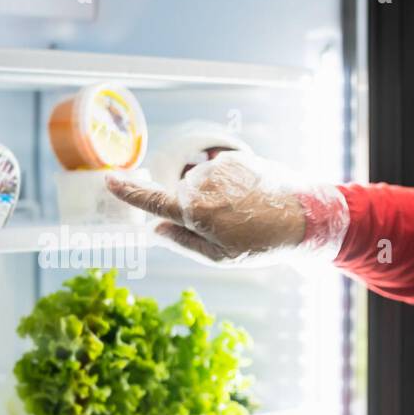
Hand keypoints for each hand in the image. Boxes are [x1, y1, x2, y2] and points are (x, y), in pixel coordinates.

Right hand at [105, 151, 347, 265]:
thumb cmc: (262, 244)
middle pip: (181, 195)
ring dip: (215, 196)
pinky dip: (229, 184)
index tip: (109, 181)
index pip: (154, 202)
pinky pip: (218, 172)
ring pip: (200, 183)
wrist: (304, 218)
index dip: (130, 192)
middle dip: (196, 210)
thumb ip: (184, 243)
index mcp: (197, 213)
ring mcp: (219, 168)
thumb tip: (156, 229)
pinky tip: (252, 197)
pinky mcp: (234, 157)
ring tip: (246, 212)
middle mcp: (204, 185)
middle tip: (232, 226)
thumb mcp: (221, 256)